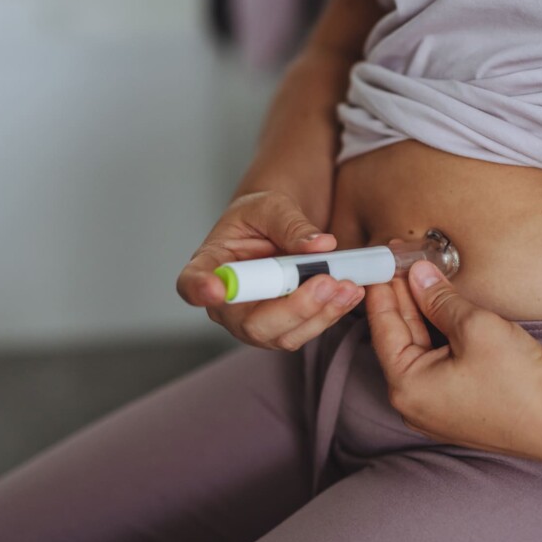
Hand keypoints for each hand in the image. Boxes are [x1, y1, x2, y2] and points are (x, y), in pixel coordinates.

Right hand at [176, 191, 365, 350]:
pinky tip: (350, 292)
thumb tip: (320, 246)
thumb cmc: (264, 215)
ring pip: (282, 335)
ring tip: (348, 285)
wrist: (279, 229)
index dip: (200, 290)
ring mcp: (253, 321)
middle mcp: (226, 302)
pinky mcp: (281, 329)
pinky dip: (330, 314)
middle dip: (292, 307)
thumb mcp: (274, 206)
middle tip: (326, 282)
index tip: (215, 289)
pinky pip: (305, 331)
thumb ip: (292, 224)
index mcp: (210, 264)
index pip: (192, 283)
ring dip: (319, 313)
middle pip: (249, 322)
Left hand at [366, 260, 541, 464]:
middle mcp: (413, 403)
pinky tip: (442, 308)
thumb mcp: (475, 326)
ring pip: (419, 350)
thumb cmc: (520, 382)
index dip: (383, 289)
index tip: (379, 262)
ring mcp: (434, 409)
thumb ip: (440, 299)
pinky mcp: (456, 407)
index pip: (383, 328)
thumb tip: (419, 276)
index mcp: (407, 387)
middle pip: (400, 339)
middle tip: (401, 263)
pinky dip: (437, 335)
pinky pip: (437, 364)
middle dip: (402, 299)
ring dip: (421, 314)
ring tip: (422, 277)